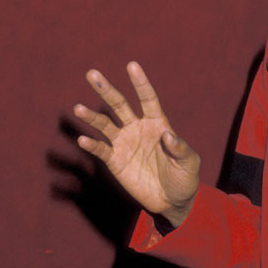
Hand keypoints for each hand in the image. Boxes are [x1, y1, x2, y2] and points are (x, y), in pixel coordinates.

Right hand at [74, 61, 199, 225]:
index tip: (132, 65)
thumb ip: (180, 148)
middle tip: (92, 74)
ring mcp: (124, 143)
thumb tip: (168, 135)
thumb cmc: (184, 178)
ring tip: (78, 108)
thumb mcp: (189, 163)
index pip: (148, 99)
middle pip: (119, 105)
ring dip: (91, 117)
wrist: (172, 201)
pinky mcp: (115, 161)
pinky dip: (91, 145)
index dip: (140, 83)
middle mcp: (137, 128)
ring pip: (105, 125)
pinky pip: (101, 150)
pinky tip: (83, 139)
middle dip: (106, 90)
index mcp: (157, 123)